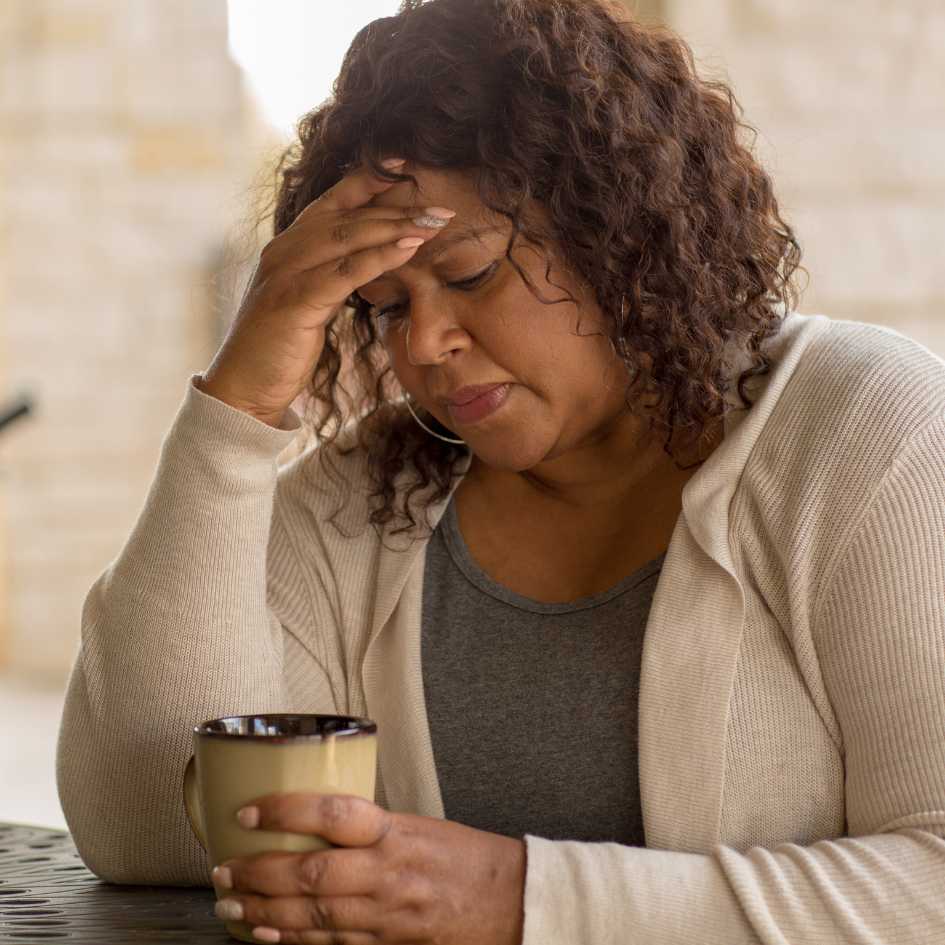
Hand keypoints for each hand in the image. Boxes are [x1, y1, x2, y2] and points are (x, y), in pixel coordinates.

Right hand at [198, 156, 455, 427]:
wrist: (244, 388)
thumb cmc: (280, 346)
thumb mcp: (310, 301)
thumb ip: (334, 275)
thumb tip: (372, 262)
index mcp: (289, 245)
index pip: (335, 200)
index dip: (372, 179)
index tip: (409, 166)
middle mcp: (285, 249)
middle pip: (350, 216)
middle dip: (399, 208)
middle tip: (442, 208)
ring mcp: (287, 272)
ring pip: (350, 237)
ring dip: (398, 227)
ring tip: (436, 222)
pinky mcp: (294, 300)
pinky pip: (345, 272)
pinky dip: (380, 257)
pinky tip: (409, 249)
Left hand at [212, 792, 525, 944]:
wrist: (510, 903)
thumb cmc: (467, 857)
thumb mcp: (421, 825)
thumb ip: (371, 827)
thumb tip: (317, 820)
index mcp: (397, 832)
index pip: (334, 813)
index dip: (286, 811)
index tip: (249, 810)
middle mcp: (388, 873)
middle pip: (312, 873)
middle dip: (259, 873)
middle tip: (221, 869)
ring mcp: (386, 916)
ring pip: (313, 915)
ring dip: (264, 910)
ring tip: (228, 904)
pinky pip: (331, 944)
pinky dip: (292, 939)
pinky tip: (264, 932)